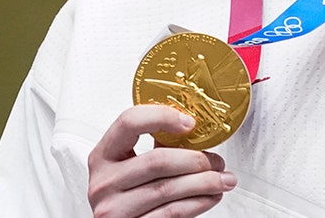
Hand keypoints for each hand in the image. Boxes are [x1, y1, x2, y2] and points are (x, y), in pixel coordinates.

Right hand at [88, 105, 237, 217]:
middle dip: (196, 159)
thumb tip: (192, 132)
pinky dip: (199, 202)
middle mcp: (104, 182)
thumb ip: (153, 148)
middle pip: (157, 160)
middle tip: (217, 161)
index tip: (190, 123)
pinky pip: (173, 212)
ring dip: (205, 182)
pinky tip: (210, 196)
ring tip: (222, 179)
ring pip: (169, 188)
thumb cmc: (126, 197)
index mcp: (102, 157)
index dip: (162, 117)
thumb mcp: (129, 168)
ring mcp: (115, 209)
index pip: (129, 122)